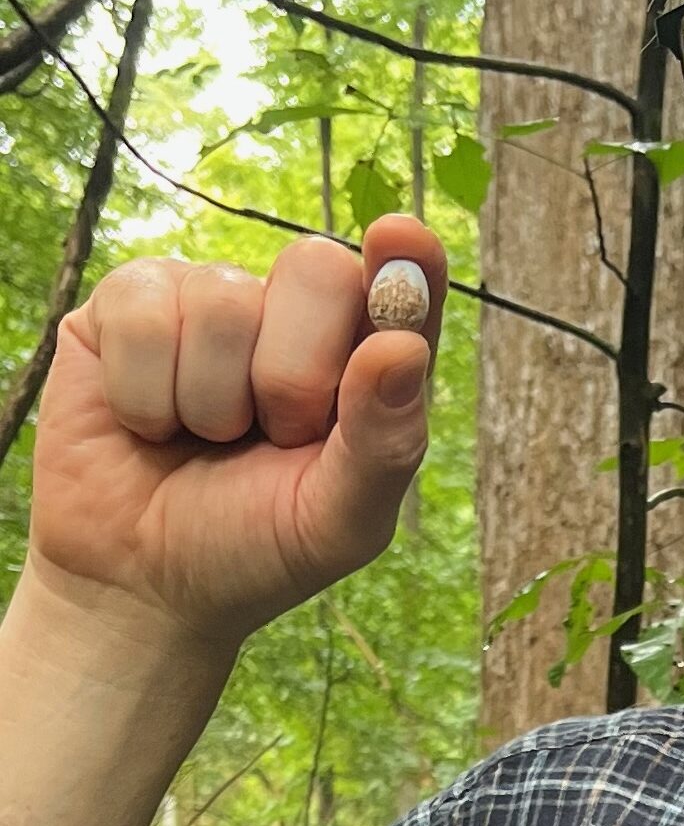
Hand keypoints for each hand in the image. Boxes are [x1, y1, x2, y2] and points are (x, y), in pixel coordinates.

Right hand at [26, 214, 446, 652]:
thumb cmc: (257, 545)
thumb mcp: (339, 521)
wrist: (140, 589)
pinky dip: (146, 392)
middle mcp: (300, 310)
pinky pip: (145, 310)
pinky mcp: (131, 304)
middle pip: (319, 267)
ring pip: (225, 299)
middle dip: (294, 374)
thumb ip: (385, 442)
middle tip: (275, 434)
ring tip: (208, 437)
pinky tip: (150, 423)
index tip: (400, 237)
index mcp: (370, 353)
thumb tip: (402, 347)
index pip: (408, 285)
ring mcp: (215, 298)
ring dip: (213, 400)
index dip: (409, 257)